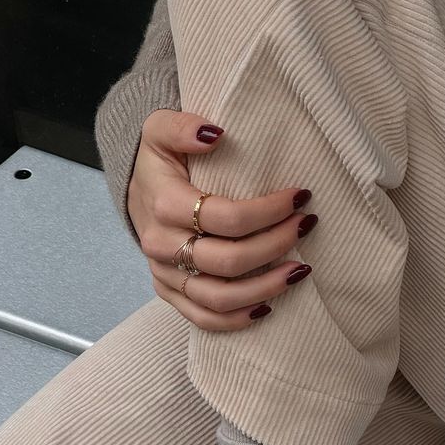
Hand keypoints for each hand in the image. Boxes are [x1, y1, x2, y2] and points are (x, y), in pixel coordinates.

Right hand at [128, 109, 315, 330]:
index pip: (226, 218)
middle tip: (306, 226)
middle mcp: (162, 246)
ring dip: (266, 288)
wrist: (138, 192)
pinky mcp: (170, 293)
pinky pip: (204, 319)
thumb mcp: (160, 128)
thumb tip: (215, 133)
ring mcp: (166, 275)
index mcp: (164, 206)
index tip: (300, 197)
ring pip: (220, 297)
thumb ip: (182, 125)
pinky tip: (268, 307)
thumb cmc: (160, 161)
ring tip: (301, 271)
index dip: (268, 212)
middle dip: (276, 245)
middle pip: (229, 261)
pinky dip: (237, 319)